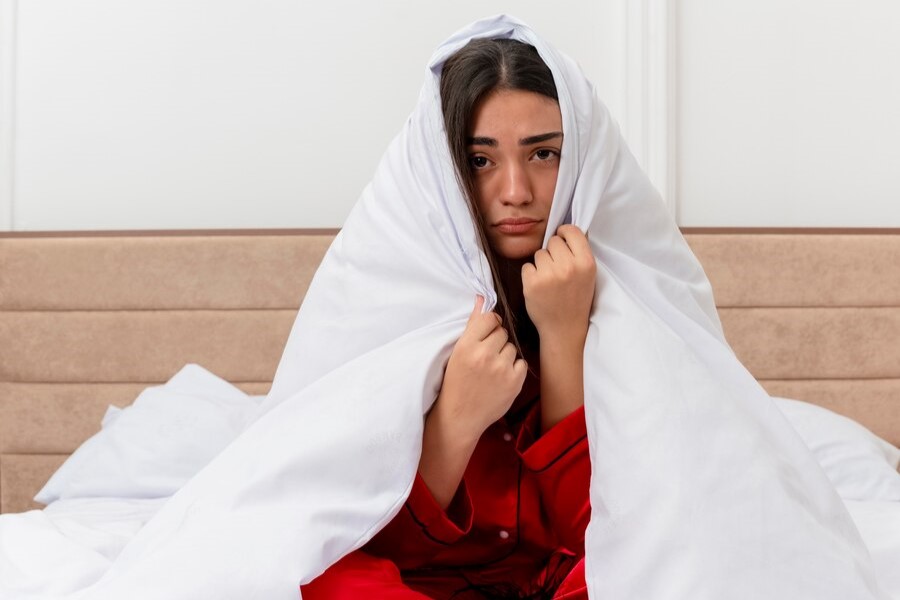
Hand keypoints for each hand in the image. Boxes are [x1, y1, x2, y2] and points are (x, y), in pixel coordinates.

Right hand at [435, 295, 527, 438]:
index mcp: (467, 345)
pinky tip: (501, 378)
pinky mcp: (515, 382)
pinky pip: (521, 362)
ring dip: (505, 355)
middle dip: (496, 341)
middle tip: (486, 357)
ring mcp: (501, 369)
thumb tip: (482, 299)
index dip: (490, 326)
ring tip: (492, 369)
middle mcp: (485, 355)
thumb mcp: (458, 352)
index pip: (490, 318)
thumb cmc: (457, 381)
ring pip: (512, 347)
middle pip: (502, 332)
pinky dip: (514, 369)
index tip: (486, 335)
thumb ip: (473, 324)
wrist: (460, 416)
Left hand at [521, 225, 595, 344]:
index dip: (565, 234)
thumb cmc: (576, 299)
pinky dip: (530, 275)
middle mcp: (569, 266)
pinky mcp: (532, 283)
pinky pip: (527, 266)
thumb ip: (578, 252)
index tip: (563, 242)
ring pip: (538, 253)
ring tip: (550, 280)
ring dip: (541, 264)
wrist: (564, 328)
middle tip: (558, 269)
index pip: (572, 230)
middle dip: (553, 252)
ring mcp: (549, 275)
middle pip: (553, 241)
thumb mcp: (588, 274)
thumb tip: (564, 229)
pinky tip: (540, 287)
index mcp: (586, 262)